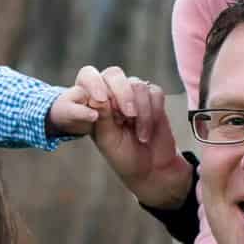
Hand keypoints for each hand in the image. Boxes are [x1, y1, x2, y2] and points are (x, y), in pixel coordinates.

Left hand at [86, 69, 191, 207]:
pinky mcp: (153, 98)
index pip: (89, 78)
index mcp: (94, 103)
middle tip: (128, 116)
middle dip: (122, 94)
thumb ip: (102, 117)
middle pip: (114, 75)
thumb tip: (100, 96)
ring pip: (137, 85)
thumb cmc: (124, 157)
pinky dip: (153, 112)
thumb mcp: (108, 141)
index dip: (93, 84)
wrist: (152, 169)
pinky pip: (154, 92)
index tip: (100, 99)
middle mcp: (112, 94)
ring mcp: (133, 94)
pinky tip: (149, 130)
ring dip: (141, 111)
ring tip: (141, 136)